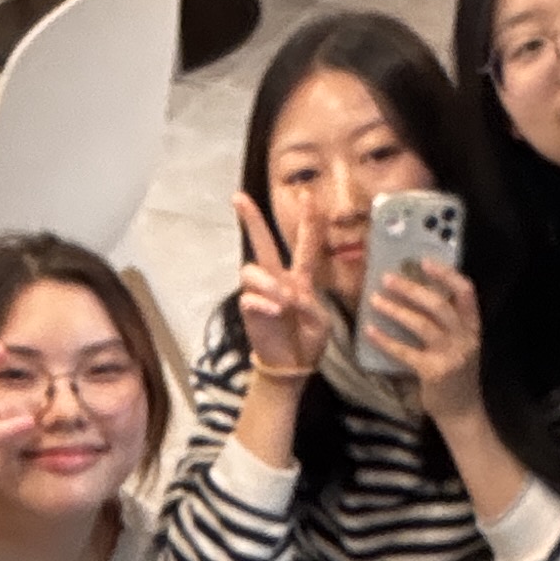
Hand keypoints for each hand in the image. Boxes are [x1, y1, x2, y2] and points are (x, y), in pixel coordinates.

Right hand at [232, 180, 339, 380]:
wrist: (292, 365)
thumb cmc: (308, 341)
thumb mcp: (321, 322)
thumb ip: (309, 305)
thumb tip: (288, 295)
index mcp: (300, 279)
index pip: (304, 245)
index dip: (308, 222)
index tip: (308, 195)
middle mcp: (278, 280)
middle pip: (263, 244)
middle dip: (251, 220)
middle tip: (238, 197)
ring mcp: (261, 293)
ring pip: (251, 270)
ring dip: (266, 282)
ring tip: (281, 301)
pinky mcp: (249, 310)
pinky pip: (249, 298)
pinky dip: (262, 304)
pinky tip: (275, 313)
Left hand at [363, 261, 486, 421]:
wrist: (461, 412)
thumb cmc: (456, 374)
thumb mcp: (460, 344)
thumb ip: (447, 323)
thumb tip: (416, 293)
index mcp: (472, 327)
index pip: (466, 292)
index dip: (446, 274)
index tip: (424, 261)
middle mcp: (465, 338)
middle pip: (439, 305)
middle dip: (412, 289)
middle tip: (387, 279)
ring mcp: (450, 356)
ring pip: (422, 325)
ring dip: (396, 310)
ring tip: (374, 300)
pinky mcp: (434, 372)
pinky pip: (405, 352)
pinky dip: (386, 340)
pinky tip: (370, 331)